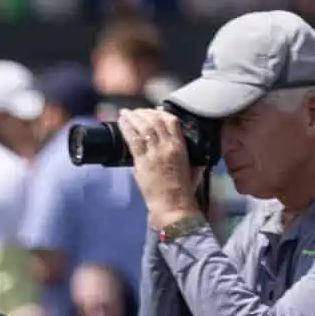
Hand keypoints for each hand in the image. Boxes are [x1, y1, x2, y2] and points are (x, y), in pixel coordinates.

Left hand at [118, 108, 202, 225]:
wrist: (173, 205)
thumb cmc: (184, 190)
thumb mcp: (193, 166)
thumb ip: (189, 155)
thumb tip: (181, 148)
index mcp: (181, 146)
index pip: (171, 121)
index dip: (161, 113)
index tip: (153, 111)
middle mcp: (167, 146)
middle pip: (155, 121)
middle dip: (144, 113)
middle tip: (136, 110)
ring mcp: (154, 153)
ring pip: (143, 127)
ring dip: (133, 117)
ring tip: (125, 112)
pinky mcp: (142, 162)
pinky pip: (133, 139)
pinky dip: (126, 127)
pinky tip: (121, 121)